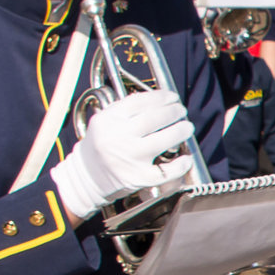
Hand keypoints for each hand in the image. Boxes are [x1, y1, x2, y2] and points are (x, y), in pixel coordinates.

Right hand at [51, 89, 191, 220]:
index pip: (138, 102)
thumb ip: (127, 110)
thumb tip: (161, 101)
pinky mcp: (138, 178)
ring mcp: (129, 158)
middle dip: (173, 112)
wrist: (87, 176)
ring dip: (179, 132)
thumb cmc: (101, 146)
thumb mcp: (105, 121)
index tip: (172, 97)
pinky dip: (179, 165)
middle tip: (181, 111)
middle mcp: (117, 138)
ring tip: (187, 127)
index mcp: (108, 120)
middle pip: (152, 119)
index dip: (160, 97)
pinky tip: (186, 158)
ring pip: (161, 141)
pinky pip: (164, 172)